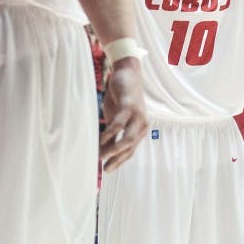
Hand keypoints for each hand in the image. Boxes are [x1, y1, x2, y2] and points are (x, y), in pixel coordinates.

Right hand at [100, 58, 148, 172]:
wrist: (127, 73)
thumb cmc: (120, 98)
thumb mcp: (115, 119)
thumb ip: (112, 134)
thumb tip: (101, 151)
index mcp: (139, 129)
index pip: (130, 151)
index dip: (119, 161)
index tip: (107, 170)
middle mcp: (142, 125)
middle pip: (130, 148)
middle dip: (117, 160)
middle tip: (104, 168)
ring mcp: (137, 116)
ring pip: (128, 138)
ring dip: (113, 149)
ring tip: (101, 156)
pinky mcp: (129, 106)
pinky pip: (119, 123)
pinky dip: (110, 132)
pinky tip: (101, 139)